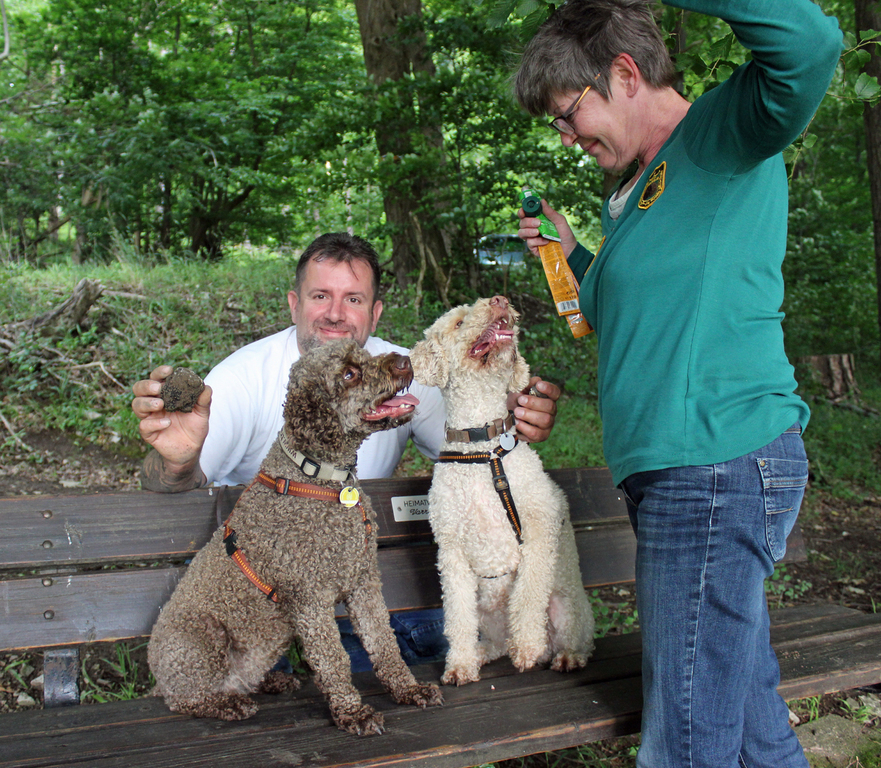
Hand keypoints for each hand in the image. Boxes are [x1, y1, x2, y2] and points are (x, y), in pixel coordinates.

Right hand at [131, 365, 211, 490]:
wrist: (192, 449)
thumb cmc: (195, 427)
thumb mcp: (202, 413)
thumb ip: (204, 401)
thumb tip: (206, 387)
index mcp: (166, 394)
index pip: (156, 378)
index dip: (159, 373)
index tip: (169, 371)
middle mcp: (154, 403)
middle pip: (139, 389)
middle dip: (146, 386)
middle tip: (158, 388)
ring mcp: (150, 417)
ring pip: (137, 405)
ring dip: (147, 403)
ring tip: (161, 404)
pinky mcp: (149, 433)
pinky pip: (144, 425)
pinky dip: (154, 423)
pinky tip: (167, 423)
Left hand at [508, 377, 560, 442]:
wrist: (508, 421)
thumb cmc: (516, 404)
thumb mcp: (518, 391)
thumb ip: (526, 385)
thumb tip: (536, 380)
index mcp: (548, 398)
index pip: (555, 392)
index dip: (549, 389)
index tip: (538, 385)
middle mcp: (551, 411)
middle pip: (550, 406)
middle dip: (534, 403)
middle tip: (520, 400)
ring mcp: (548, 425)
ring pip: (545, 420)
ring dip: (529, 415)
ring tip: (517, 412)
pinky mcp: (541, 436)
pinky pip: (536, 433)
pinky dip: (525, 427)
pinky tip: (517, 422)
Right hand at [517, 199, 577, 257]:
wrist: (569, 249)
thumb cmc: (565, 234)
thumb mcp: (560, 221)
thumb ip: (550, 212)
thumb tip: (542, 201)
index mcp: (538, 220)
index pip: (525, 214)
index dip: (522, 211)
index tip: (523, 211)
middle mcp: (533, 228)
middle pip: (522, 223)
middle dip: (528, 222)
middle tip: (538, 223)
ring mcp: (532, 238)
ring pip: (521, 233)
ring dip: (529, 231)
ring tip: (538, 232)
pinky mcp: (533, 248)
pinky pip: (529, 243)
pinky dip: (537, 241)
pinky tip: (546, 242)